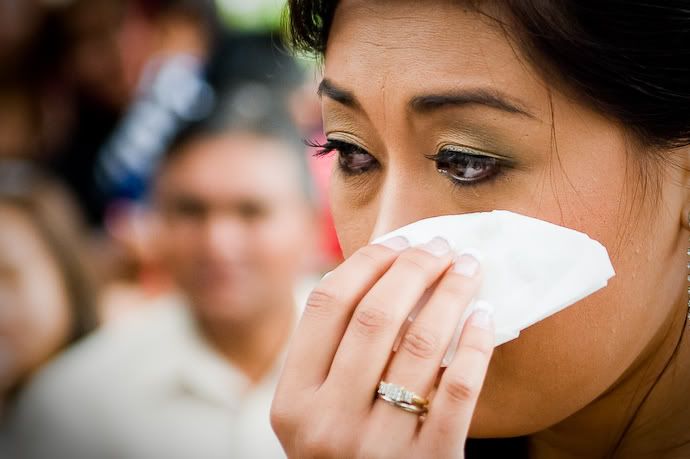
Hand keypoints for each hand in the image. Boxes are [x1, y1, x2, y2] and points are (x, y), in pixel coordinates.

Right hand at [271, 236, 494, 457]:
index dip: (364, 263)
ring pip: (421, 345)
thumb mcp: (314, 416)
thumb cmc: (343, 457)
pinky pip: (458, 391)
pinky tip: (484, 317)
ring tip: (468, 269)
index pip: (326, 306)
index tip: (397, 242)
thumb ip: (330, 359)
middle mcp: (327, 423)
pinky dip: (476, 346)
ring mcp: (377, 446)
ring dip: (450, 294)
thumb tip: (380, 275)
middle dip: (413, 268)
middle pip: (375, 316)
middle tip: (440, 246)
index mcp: (291, 403)